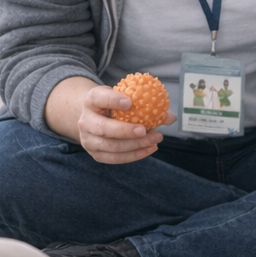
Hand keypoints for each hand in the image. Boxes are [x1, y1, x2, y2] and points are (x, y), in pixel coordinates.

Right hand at [46, 76, 175, 163]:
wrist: (94, 118)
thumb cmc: (113, 106)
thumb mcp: (123, 98)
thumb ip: (144, 105)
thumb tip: (171, 117)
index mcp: (91, 101)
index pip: (98, 97)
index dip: (113, 100)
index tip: (130, 102)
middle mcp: (85, 121)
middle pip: (103, 128)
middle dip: (125, 131)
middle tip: (145, 129)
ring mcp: (88, 140)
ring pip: (111, 146)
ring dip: (135, 145)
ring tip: (155, 139)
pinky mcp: (96, 154)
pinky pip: (115, 158)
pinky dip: (134, 155)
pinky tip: (149, 149)